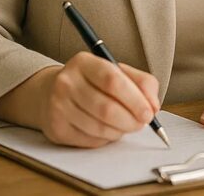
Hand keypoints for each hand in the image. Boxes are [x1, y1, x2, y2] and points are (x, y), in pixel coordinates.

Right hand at [15, 52, 159, 147]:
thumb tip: (153, 106)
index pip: (112, 81)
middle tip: (142, 123)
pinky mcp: (57, 128)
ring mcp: (58, 106)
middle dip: (131, 120)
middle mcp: (67, 82)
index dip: (135, 100)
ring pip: (100, 128)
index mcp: (84, 63)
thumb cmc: (91, 83)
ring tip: (124, 125)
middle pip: (106, 108)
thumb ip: (141, 83)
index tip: (149, 112)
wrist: (50, 93)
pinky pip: (90, 141)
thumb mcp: (116, 71)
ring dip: (120, 131)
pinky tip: (106, 129)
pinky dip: (106, 139)